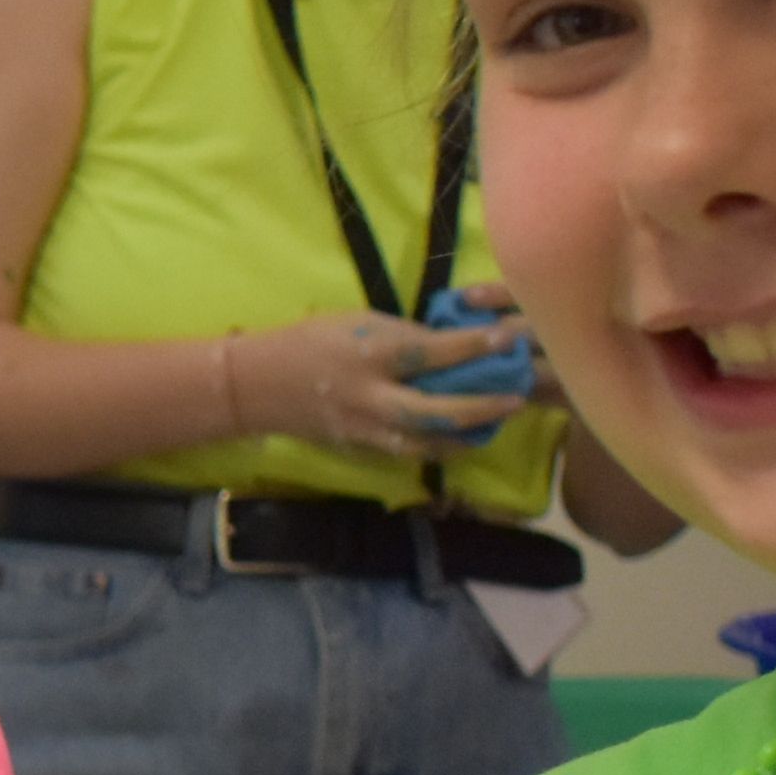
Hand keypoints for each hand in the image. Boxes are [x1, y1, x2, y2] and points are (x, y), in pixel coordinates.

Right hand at [223, 302, 527, 458]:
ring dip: (469, 435)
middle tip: (516, 396)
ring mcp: (368, 429)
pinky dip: (441, 447)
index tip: (509, 337)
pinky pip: (411, 452)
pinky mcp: (363, 447)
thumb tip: (448, 344)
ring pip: (428, 443)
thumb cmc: (310, 340)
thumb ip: (401, 336)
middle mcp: (372, 397)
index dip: (475, 346)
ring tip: (497, 423)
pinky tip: (463, 438)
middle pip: (437, 412)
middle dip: (482, 407)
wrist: (259, 386)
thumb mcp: (356, 323)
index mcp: (370, 356)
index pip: (432, 352)